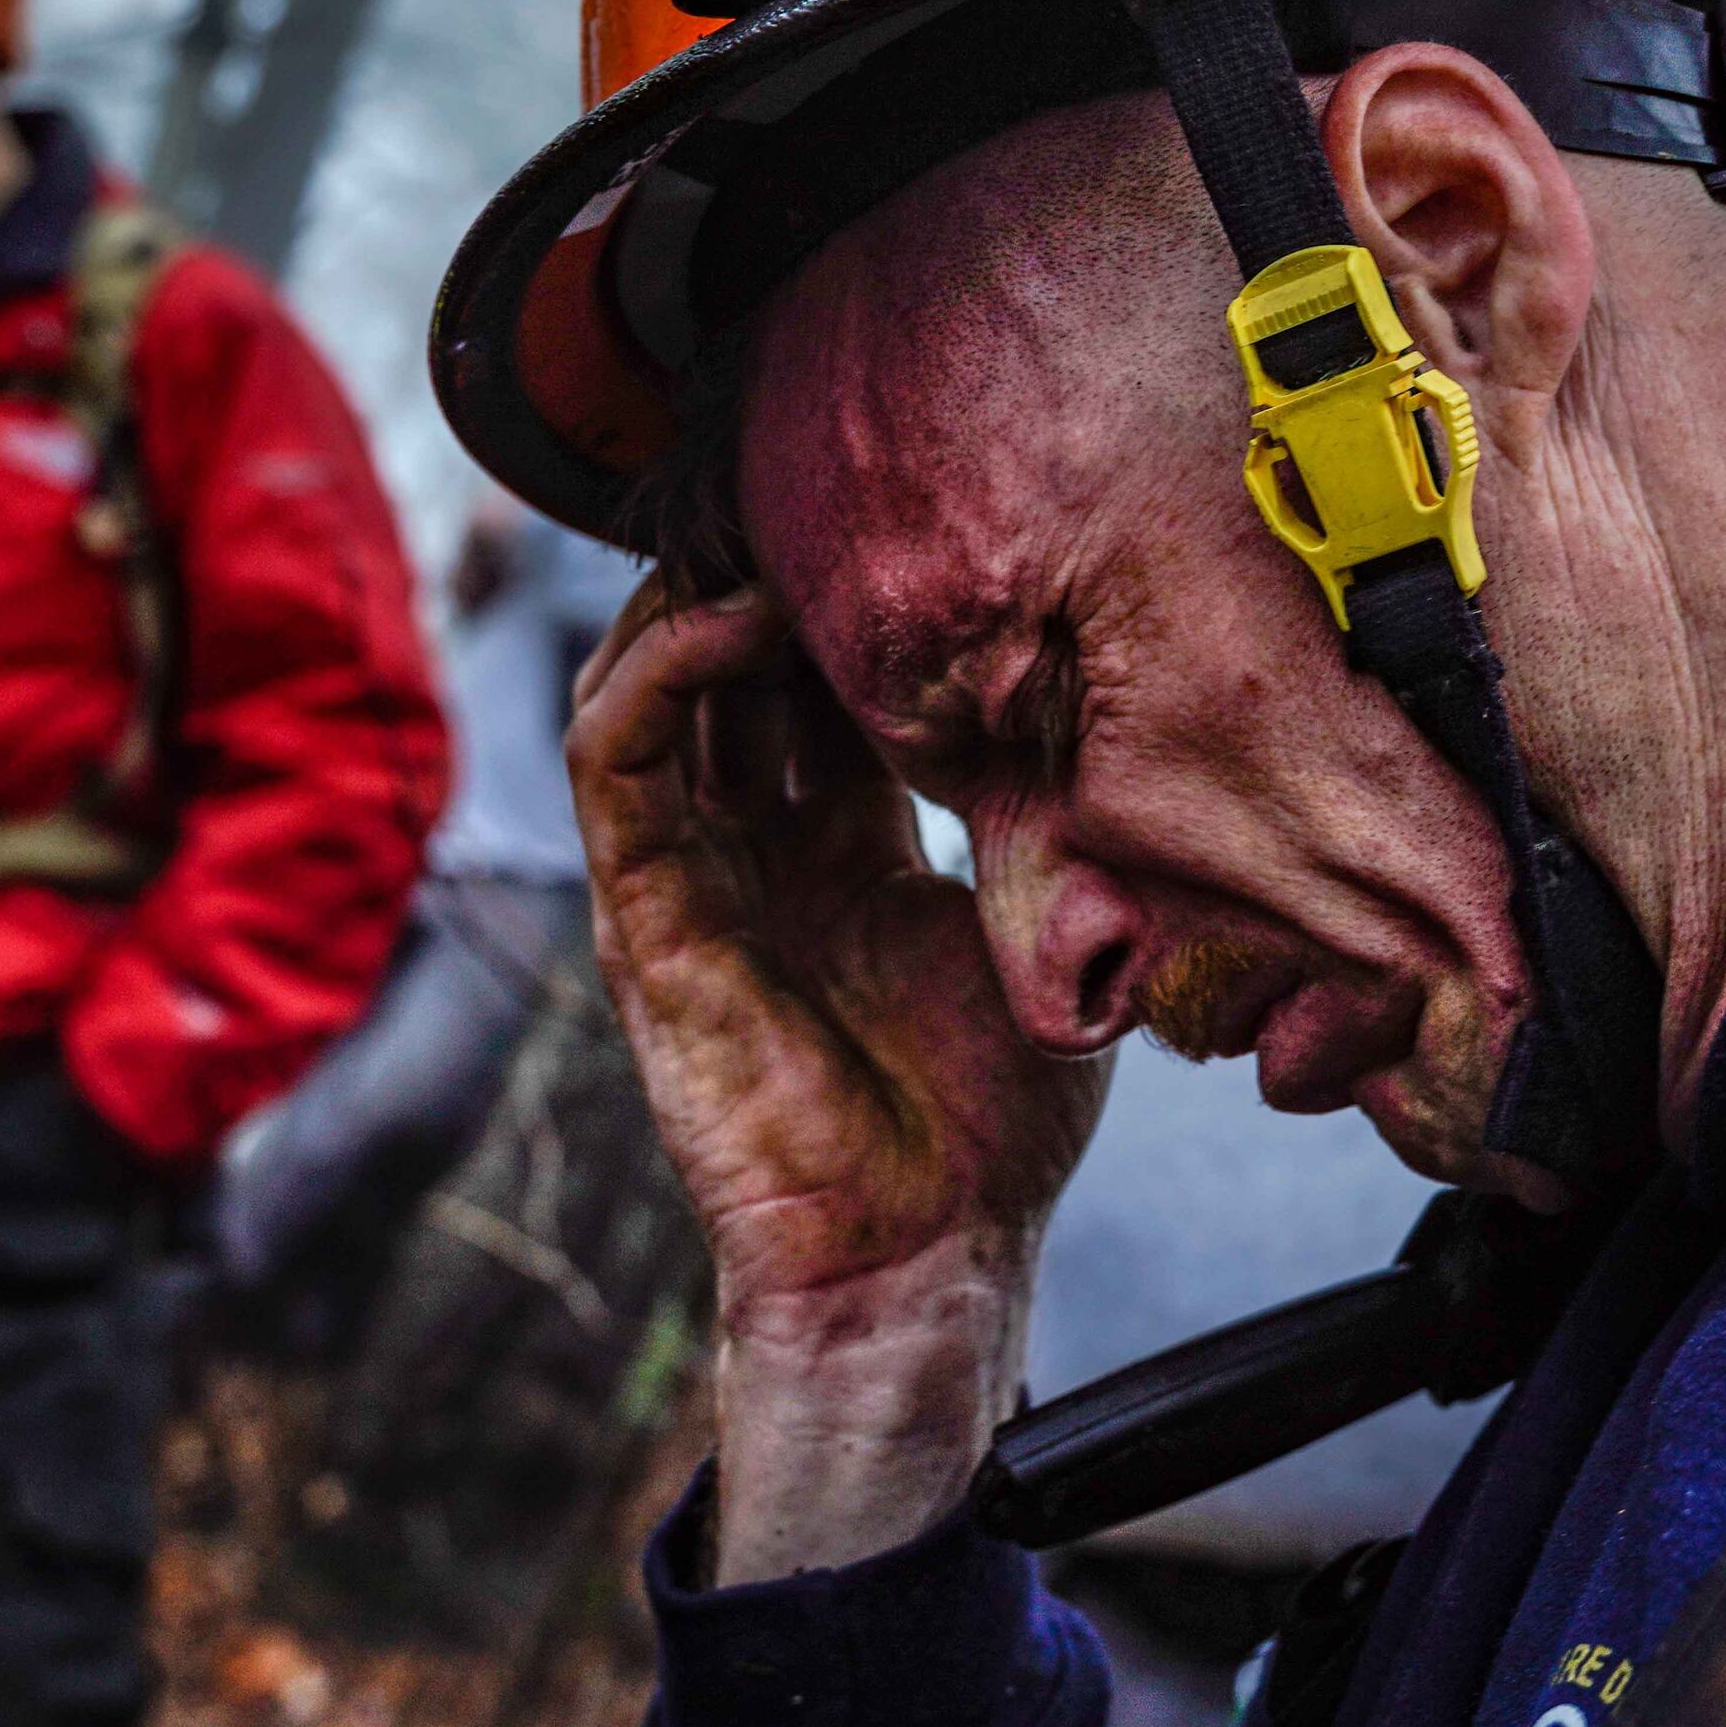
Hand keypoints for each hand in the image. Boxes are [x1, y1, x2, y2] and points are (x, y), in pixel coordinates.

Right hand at [568, 579, 1109, 1578]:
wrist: (929, 1255)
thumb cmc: (990, 1125)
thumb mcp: (1039, 932)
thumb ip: (1035, 829)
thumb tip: (1106, 719)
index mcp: (844, 847)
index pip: (818, 680)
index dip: (848, 593)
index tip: (915, 504)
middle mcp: (758, 848)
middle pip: (729, 662)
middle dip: (763, 561)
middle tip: (823, 471)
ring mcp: (693, 879)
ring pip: (650, 685)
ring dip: (698, 588)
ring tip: (762, 515)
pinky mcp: (647, 919)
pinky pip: (619, 765)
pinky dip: (657, 673)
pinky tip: (726, 612)